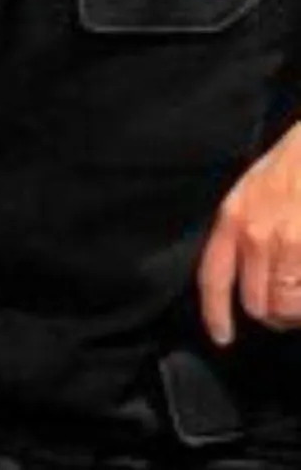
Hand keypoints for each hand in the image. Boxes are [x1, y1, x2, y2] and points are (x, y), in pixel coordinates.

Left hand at [199, 120, 300, 343]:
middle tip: (288, 311)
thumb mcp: (252, 193)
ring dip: (296, 312)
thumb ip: (242, 233)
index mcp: (232, 218)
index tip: (222, 337)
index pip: (213, 277)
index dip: (216, 313)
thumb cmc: (292, 167)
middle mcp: (254, 232)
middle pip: (256, 303)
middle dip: (273, 315)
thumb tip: (247, 281)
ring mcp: (288, 241)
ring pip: (285, 305)